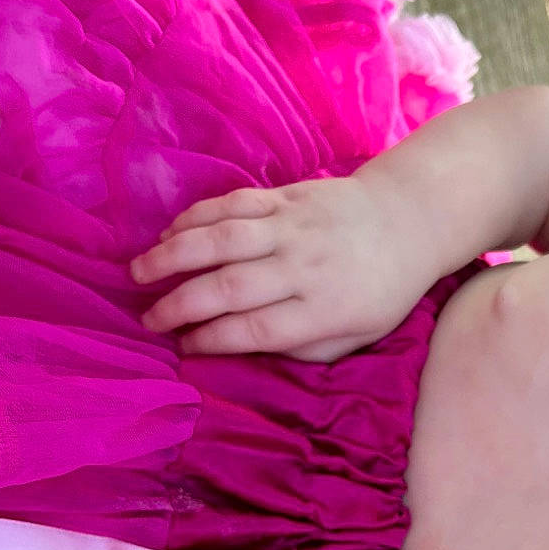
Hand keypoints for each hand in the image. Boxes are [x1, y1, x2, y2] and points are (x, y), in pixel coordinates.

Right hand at [129, 176, 425, 359]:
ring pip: (223, 239)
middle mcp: (306, 266)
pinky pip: (232, 204)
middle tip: (149, 319)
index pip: (257, 330)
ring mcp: (294, 226)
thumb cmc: (379, 292)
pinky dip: (196, 218)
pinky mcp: (287, 196)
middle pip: (231, 287)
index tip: (182, 348)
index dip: (212, 340)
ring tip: (139, 273)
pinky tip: (169, 235)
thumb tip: (244, 353)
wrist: (408, 221)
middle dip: (181, 305)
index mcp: (326, 309)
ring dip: (174, 255)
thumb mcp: (357, 336)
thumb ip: (305, 349)